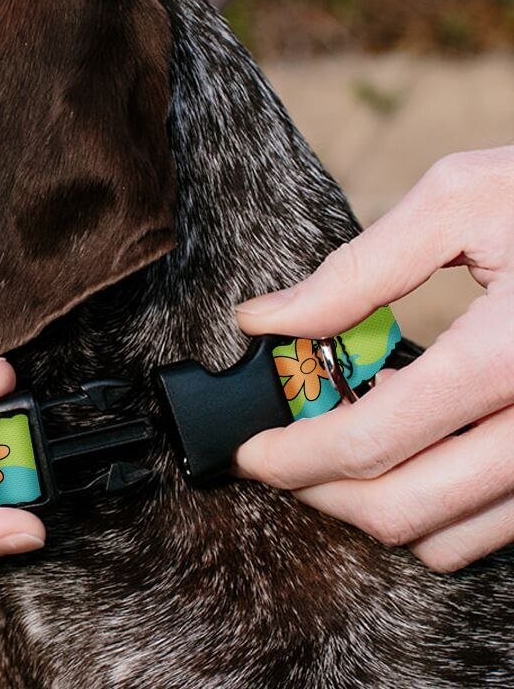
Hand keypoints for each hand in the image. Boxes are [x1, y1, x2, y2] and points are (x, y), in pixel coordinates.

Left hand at [234, 148, 513, 571]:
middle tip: (280, 457)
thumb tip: (264, 320)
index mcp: (507, 357)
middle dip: (322, 492)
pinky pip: (500, 524)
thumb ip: (355, 270)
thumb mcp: (459, 201)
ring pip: (452, 537)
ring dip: (379, 502)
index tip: (249, 450)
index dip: (291, 456)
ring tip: (341, 442)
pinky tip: (414, 438)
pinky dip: (438, 500)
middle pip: (405, 512)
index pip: (369, 443)